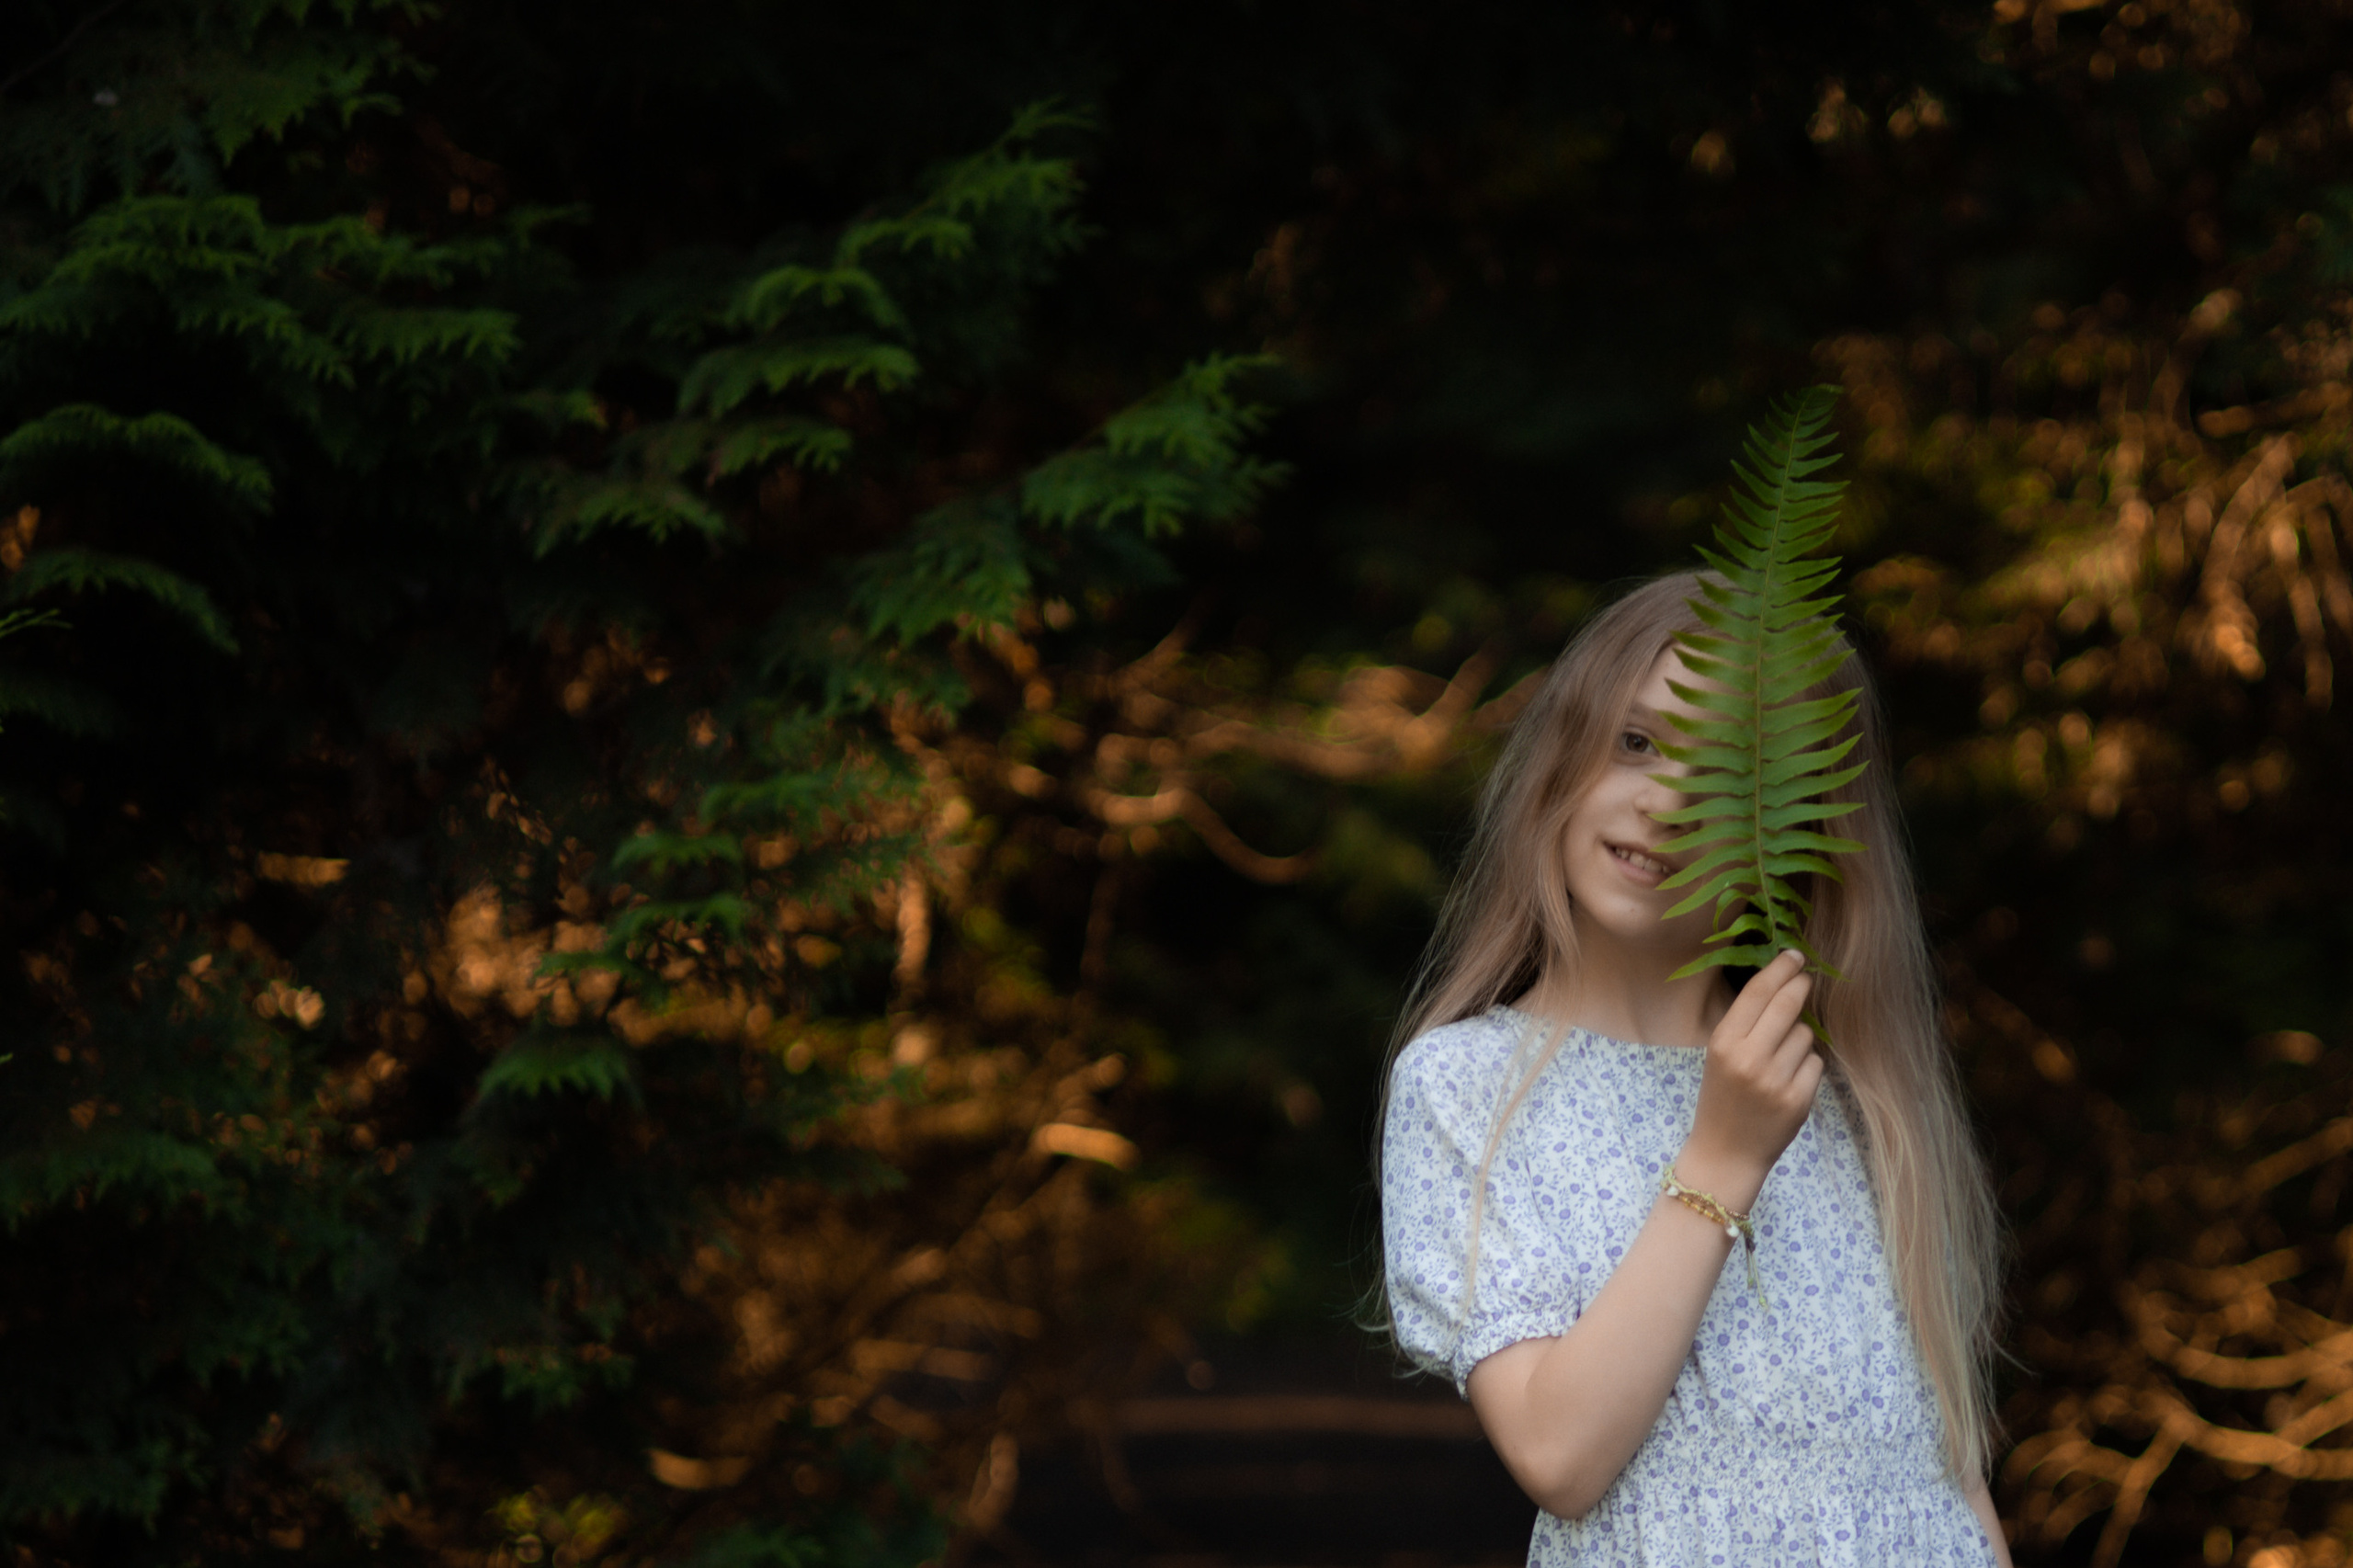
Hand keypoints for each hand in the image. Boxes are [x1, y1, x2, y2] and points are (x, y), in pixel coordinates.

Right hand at [1675, 950, 1823, 1212]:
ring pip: (1805, 1034)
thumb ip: (1747, 1023)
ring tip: (1781, 1059)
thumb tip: (1784, 983)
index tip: (1795, 956)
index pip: (1758, 992)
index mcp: (1723, 1042)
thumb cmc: (1721, 1098)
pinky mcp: (1798, 1100)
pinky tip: (1790, 1081)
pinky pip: (1816, 1063)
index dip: (1780, 969)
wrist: (1725, 1153)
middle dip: (1800, 986)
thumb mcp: (1720, 1055)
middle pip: (1787, 1004)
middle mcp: (1749, 1058)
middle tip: (1806, 978)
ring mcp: (1776, 1080)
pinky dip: (1808, 1066)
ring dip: (1800, 1038)